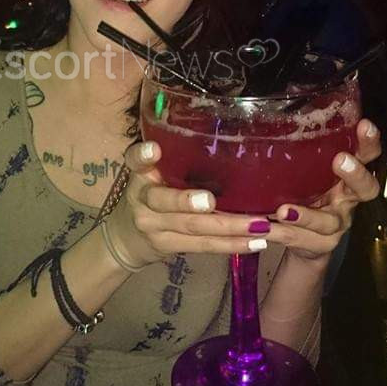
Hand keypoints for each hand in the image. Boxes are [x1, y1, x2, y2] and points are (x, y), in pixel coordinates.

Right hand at [108, 140, 277, 267]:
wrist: (127, 238)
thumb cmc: (153, 193)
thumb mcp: (155, 172)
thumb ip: (178, 157)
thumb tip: (232, 138)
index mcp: (141, 172)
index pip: (135, 160)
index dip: (143, 155)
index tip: (154, 150)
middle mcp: (143, 199)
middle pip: (164, 201)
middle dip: (188, 201)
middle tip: (211, 201)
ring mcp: (154, 226)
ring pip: (192, 227)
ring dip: (229, 227)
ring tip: (259, 225)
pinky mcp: (169, 246)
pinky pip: (203, 246)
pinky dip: (232, 244)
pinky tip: (256, 242)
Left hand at [267, 118, 381, 261]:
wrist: (302, 241)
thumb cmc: (303, 195)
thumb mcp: (303, 174)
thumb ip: (296, 157)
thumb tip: (265, 127)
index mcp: (345, 176)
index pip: (366, 155)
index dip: (369, 142)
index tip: (364, 126)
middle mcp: (347, 199)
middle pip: (365, 188)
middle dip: (355, 173)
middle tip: (340, 160)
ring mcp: (337, 224)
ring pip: (328, 221)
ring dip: (306, 215)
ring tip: (283, 211)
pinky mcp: (322, 245)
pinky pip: (303, 239)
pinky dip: (282, 233)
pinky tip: (265, 227)